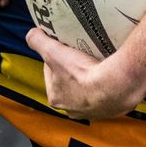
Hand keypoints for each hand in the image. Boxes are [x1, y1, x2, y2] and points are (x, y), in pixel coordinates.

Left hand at [26, 27, 145, 120]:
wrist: (114, 87)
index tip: (63, 49)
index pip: (51, 74)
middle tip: (81, 55)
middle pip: (69, 85)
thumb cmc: (81, 72)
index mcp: (55, 98)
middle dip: (73, 71)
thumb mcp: (53, 52)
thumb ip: (37, 41)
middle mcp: (72, 110)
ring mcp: (93, 112)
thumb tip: (31, 34)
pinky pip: (107, 96)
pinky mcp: (111, 110)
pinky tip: (110, 75)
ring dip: (90, 81)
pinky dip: (107, 87)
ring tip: (97, 64)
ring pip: (88, 93)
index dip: (55, 59)